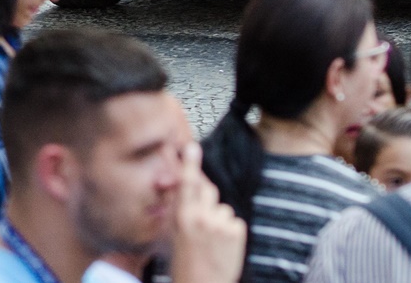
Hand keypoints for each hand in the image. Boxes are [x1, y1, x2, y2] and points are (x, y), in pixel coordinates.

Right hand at [169, 143, 245, 282]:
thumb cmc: (183, 263)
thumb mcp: (173, 234)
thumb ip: (177, 208)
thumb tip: (179, 185)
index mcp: (182, 217)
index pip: (186, 183)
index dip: (189, 163)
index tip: (191, 146)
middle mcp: (201, 218)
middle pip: (207, 189)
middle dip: (205, 196)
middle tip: (201, 216)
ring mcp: (221, 225)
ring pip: (222, 207)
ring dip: (218, 218)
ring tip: (211, 240)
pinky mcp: (236, 233)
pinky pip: (234, 220)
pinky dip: (230, 230)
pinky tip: (222, 245)